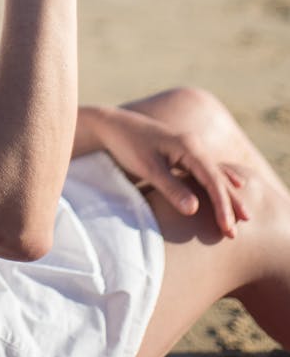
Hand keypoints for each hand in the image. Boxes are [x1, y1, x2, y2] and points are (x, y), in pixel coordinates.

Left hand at [94, 106, 249, 237]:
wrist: (112, 126)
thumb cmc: (127, 145)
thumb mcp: (147, 167)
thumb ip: (170, 188)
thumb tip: (194, 209)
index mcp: (187, 146)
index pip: (212, 179)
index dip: (221, 205)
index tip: (227, 228)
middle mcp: (193, 145)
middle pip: (218, 177)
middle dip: (231, 203)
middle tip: (239, 230)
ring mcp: (189, 147)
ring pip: (215, 174)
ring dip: (227, 195)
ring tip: (244, 216)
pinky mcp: (182, 153)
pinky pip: (206, 170)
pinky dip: (219, 182)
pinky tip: (234, 184)